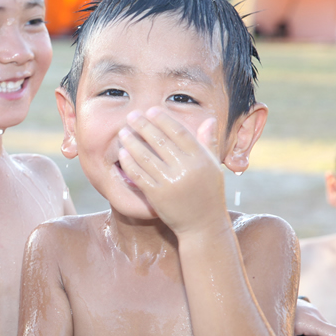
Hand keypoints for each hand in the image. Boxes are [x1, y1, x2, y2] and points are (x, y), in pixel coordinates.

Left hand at [118, 108, 227, 235]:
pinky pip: (139, 174)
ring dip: (131, 142)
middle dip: (143, 125)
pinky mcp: (157, 195)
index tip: (151, 110)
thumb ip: (208, 143)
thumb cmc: (209, 193)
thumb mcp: (213, 167)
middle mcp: (186, 168)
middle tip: (131, 116)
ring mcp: (171, 182)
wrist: (203, 225)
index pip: (179, 132)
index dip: (163, 119)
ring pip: (145, 156)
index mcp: (201, 158)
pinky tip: (122, 153)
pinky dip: (129, 162)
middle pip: (159, 141)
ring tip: (123, 132)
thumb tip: (208, 119)